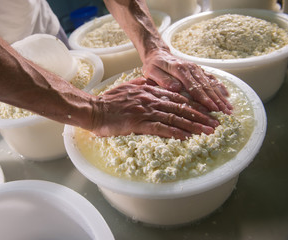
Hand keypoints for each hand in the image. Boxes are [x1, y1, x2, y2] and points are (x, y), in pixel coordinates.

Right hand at [90, 78, 219, 139]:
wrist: (93, 109)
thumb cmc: (109, 101)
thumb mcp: (127, 86)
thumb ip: (141, 83)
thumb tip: (150, 82)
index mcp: (149, 91)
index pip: (177, 97)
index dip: (194, 105)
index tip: (207, 111)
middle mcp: (151, 99)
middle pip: (181, 107)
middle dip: (201, 116)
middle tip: (216, 123)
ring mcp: (146, 110)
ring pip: (175, 117)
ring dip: (194, 125)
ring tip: (208, 131)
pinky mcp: (139, 122)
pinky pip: (160, 127)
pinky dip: (175, 132)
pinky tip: (187, 137)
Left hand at [142, 47, 232, 113]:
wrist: (158, 54)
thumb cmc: (153, 66)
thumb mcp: (151, 72)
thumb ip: (162, 79)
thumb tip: (176, 88)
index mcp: (180, 69)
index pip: (194, 87)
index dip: (204, 99)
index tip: (212, 109)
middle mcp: (191, 68)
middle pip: (206, 86)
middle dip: (217, 100)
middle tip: (226, 112)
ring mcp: (196, 69)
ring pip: (211, 83)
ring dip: (221, 96)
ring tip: (229, 108)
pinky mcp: (199, 70)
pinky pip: (211, 78)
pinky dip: (220, 87)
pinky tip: (227, 95)